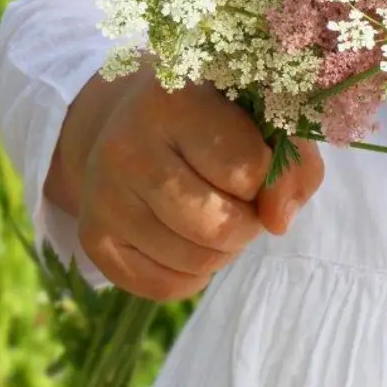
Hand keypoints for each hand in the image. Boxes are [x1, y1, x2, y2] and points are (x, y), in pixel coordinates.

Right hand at [45, 65, 323, 301]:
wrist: (130, 121)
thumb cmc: (211, 116)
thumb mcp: (259, 117)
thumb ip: (293, 161)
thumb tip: (279, 223)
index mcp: (172, 99)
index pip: (249, 171)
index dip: (265, 177)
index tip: (253, 158)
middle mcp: (125, 145)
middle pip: (220, 227)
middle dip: (247, 223)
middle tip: (239, 199)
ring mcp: (102, 195)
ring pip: (197, 262)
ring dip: (224, 250)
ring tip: (214, 213)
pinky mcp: (93, 237)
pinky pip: (167, 287)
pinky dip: (194, 273)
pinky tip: (185, 236)